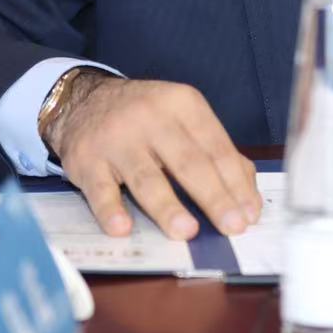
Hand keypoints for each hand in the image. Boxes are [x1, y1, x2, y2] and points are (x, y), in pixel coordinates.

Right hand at [40, 70, 261, 239]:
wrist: (83, 101)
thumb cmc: (146, 118)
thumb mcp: (183, 119)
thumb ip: (216, 152)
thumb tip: (247, 195)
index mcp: (183, 104)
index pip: (216, 147)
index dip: (235, 183)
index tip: (249, 214)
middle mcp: (150, 117)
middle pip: (188, 162)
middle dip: (214, 197)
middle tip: (232, 226)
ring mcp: (116, 139)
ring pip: (146, 177)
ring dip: (167, 207)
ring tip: (187, 231)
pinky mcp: (86, 160)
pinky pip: (100, 190)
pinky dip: (110, 210)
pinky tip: (123, 228)